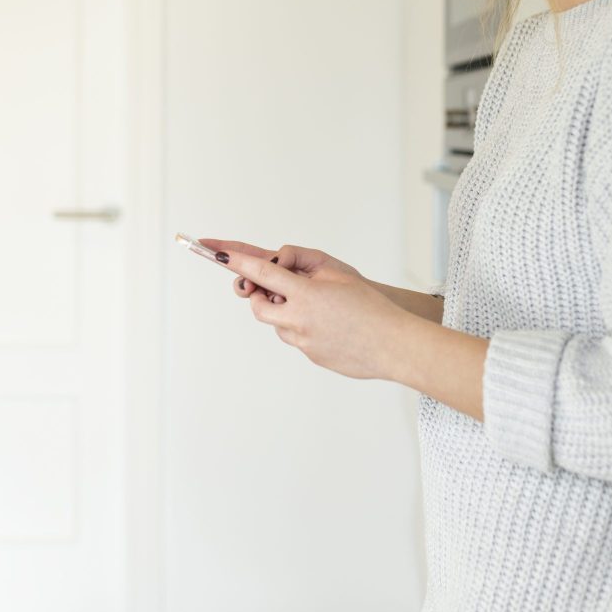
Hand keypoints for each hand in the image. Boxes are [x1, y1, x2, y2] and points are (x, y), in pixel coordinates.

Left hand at [206, 242, 406, 380]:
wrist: (393, 344)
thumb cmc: (371, 306)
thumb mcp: (339, 273)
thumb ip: (304, 265)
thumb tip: (278, 266)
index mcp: (305, 295)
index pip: (261, 273)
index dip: (237, 262)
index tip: (218, 255)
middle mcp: (298, 319)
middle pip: (258, 306)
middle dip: (260, 296)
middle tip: (276, 289)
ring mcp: (303, 342)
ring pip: (278, 324)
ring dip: (286, 313)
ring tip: (321, 308)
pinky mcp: (311, 356)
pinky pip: (298, 339)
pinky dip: (305, 329)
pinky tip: (333, 326)